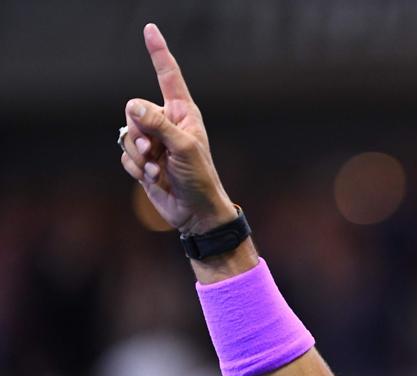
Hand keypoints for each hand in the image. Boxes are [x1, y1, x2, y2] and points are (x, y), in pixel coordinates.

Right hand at [119, 23, 235, 233]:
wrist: (195, 212)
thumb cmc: (199, 177)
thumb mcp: (183, 147)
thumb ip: (158, 124)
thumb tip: (132, 105)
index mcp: (182, 113)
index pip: (168, 76)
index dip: (158, 53)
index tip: (150, 29)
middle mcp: (166, 123)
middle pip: (134, 110)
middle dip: (140, 133)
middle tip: (154, 152)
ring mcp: (153, 142)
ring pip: (126, 134)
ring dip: (138, 156)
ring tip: (157, 169)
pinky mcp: (143, 161)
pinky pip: (124, 156)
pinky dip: (136, 169)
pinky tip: (154, 180)